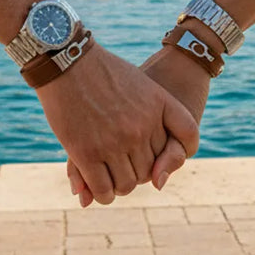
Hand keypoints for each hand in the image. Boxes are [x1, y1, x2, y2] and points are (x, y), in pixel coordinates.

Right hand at [37, 44, 198, 205]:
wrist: (66, 60)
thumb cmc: (102, 71)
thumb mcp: (140, 83)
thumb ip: (156, 113)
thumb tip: (161, 163)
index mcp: (159, 105)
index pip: (187, 138)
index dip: (182, 150)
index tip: (166, 157)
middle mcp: (140, 127)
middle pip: (152, 168)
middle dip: (140, 172)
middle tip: (125, 168)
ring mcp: (114, 142)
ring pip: (128, 184)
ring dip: (120, 187)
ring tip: (112, 180)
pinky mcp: (86, 153)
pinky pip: (102, 188)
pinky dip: (103, 194)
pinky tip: (98, 189)